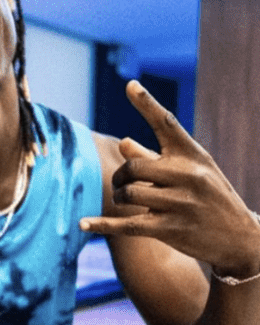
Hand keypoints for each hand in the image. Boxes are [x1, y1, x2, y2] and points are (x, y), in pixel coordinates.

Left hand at [81, 80, 259, 273]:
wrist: (240, 239)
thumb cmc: (210, 197)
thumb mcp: (191, 172)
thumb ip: (154, 157)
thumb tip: (123, 143)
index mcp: (194, 155)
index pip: (166, 124)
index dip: (146, 104)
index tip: (129, 85)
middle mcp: (189, 176)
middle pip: (133, 167)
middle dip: (121, 175)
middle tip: (122, 182)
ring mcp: (181, 204)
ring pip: (129, 194)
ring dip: (120, 197)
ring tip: (125, 200)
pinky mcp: (171, 230)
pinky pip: (128, 224)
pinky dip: (102, 224)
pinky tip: (83, 223)